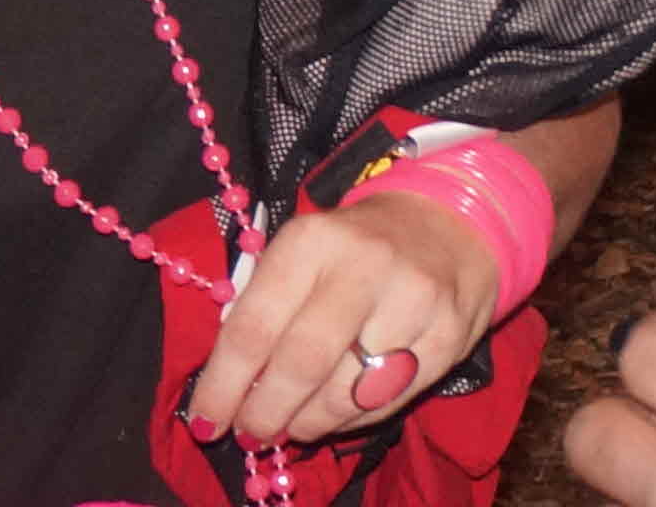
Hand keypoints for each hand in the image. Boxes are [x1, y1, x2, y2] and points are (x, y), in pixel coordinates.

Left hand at [185, 186, 500, 451]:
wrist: (448, 224)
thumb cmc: (352, 248)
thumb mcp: (300, 251)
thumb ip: (263, 308)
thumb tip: (229, 387)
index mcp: (312, 240)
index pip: (254, 327)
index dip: (224, 385)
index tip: (206, 420)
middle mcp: (364, 265)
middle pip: (301, 365)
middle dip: (266, 412)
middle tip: (253, 431)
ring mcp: (414, 302)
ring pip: (347, 393)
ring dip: (308, 422)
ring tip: (295, 424)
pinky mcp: (449, 337)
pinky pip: (389, 401)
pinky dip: (352, 420)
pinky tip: (337, 414)